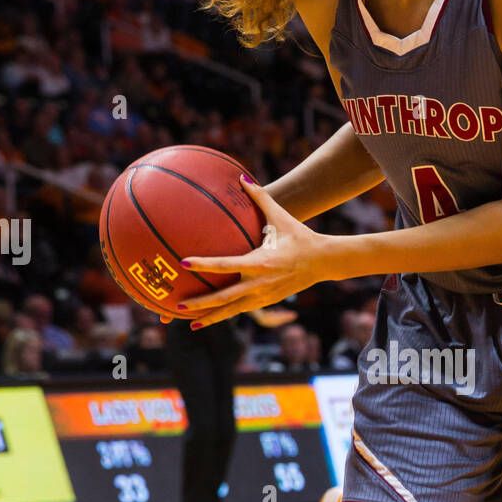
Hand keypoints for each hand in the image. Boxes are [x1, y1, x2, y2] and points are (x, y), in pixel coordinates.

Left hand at [174, 177, 328, 327]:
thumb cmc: (299, 236)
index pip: (226, 264)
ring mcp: (263, 295)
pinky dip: (224, 315)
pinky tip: (209, 319)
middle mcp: (260, 283)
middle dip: (202, 302)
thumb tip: (241, 177)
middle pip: (225, 297)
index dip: (205, 264)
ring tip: (190, 324)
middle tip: (179, 304)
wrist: (322, 261)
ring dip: (211, 317)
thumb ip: (260, 197)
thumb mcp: (280, 216)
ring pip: (232, 310)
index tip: (185, 263)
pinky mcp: (267, 302)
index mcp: (260, 262)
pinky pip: (241, 310)